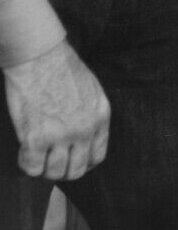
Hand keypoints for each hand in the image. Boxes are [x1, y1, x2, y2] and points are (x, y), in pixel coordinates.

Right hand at [4, 41, 109, 179]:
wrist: (41, 56)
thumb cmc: (62, 68)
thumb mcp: (91, 91)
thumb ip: (89, 115)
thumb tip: (81, 137)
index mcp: (101, 117)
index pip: (98, 156)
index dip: (83, 164)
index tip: (72, 162)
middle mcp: (84, 130)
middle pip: (76, 170)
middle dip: (63, 171)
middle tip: (50, 164)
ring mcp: (61, 135)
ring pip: (54, 173)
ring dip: (44, 169)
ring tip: (37, 157)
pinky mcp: (36, 137)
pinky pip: (32, 167)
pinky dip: (26, 164)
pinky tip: (25, 153)